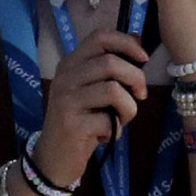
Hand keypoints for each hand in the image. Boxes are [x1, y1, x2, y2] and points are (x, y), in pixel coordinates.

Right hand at [28, 25, 148, 191]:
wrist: (53, 158)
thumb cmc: (79, 121)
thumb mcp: (91, 90)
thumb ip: (109, 68)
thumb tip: (137, 40)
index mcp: (70, 64)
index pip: (100, 37)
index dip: (127, 43)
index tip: (143, 59)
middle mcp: (65, 77)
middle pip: (111, 63)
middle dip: (136, 79)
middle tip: (140, 96)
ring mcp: (66, 100)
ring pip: (113, 90)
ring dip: (129, 108)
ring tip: (121, 119)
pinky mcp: (72, 124)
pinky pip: (109, 120)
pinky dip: (117, 130)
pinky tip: (105, 136)